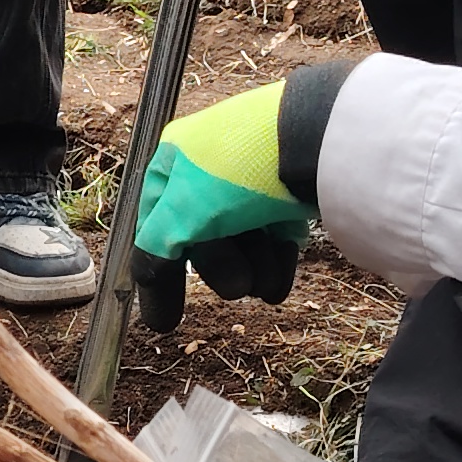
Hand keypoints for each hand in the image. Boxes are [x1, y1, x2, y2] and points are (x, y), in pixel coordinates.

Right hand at [135, 74, 312, 307]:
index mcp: (174, 162)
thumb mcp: (181, 211)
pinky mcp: (290, 193)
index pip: (154, 228)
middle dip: (220, 271)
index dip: (158, 275)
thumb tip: (146, 271)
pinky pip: (274, 238)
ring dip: (252, 272)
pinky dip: (275, 265)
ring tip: (265, 284)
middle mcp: (209, 169)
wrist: (314, 140)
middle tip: (237, 288)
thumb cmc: (238, 168)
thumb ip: (156, 246)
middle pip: (202, 239)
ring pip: (242, 243)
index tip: (164, 321)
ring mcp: (252, 181)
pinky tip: (278, 287)